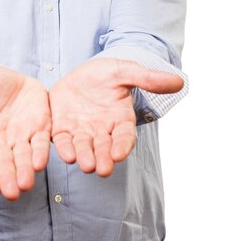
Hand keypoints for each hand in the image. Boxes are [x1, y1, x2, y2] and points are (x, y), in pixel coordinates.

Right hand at [0, 64, 50, 200]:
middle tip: (12, 194)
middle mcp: (1, 139)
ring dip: (26, 170)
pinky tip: (43, 162)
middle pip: (4, 161)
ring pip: (23, 156)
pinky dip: (42, 152)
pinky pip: (42, 141)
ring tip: (27, 184)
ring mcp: (21, 134)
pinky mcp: (40, 126)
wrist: (10, 75)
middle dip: (8, 177)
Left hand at [49, 58, 182, 176]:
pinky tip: (65, 153)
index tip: (118, 154)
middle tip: (102, 169)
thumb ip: (147, 78)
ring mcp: (82, 131)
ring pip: (83, 148)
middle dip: (103, 159)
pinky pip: (62, 141)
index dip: (122, 146)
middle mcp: (102, 131)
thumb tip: (179, 82)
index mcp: (120, 119)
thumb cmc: (106, 74)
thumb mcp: (124, 70)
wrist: (80, 72)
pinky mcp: (62, 129)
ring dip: (83, 157)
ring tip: (85, 164)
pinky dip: (63, 148)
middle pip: (104, 148)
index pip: (124, 136)